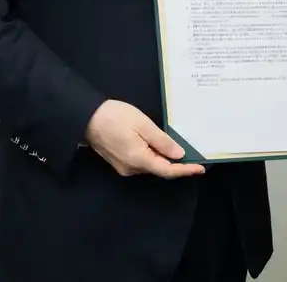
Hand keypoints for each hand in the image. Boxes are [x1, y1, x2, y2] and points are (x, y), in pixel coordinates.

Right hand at [85, 100, 205, 177]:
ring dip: (163, 159)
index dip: (185, 170)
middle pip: (159, 169)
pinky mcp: (118, 162)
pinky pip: (141, 162)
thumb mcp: (143, 124)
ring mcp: (123, 167)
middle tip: (192, 154)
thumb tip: (179, 155)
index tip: (200, 168)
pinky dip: (152, 156)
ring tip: (177, 147)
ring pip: (150, 165)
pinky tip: (157, 146)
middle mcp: (131, 169)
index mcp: (138, 160)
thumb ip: (162, 141)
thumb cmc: (116, 117)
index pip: (167, 170)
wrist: (86, 116)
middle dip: (176, 164)